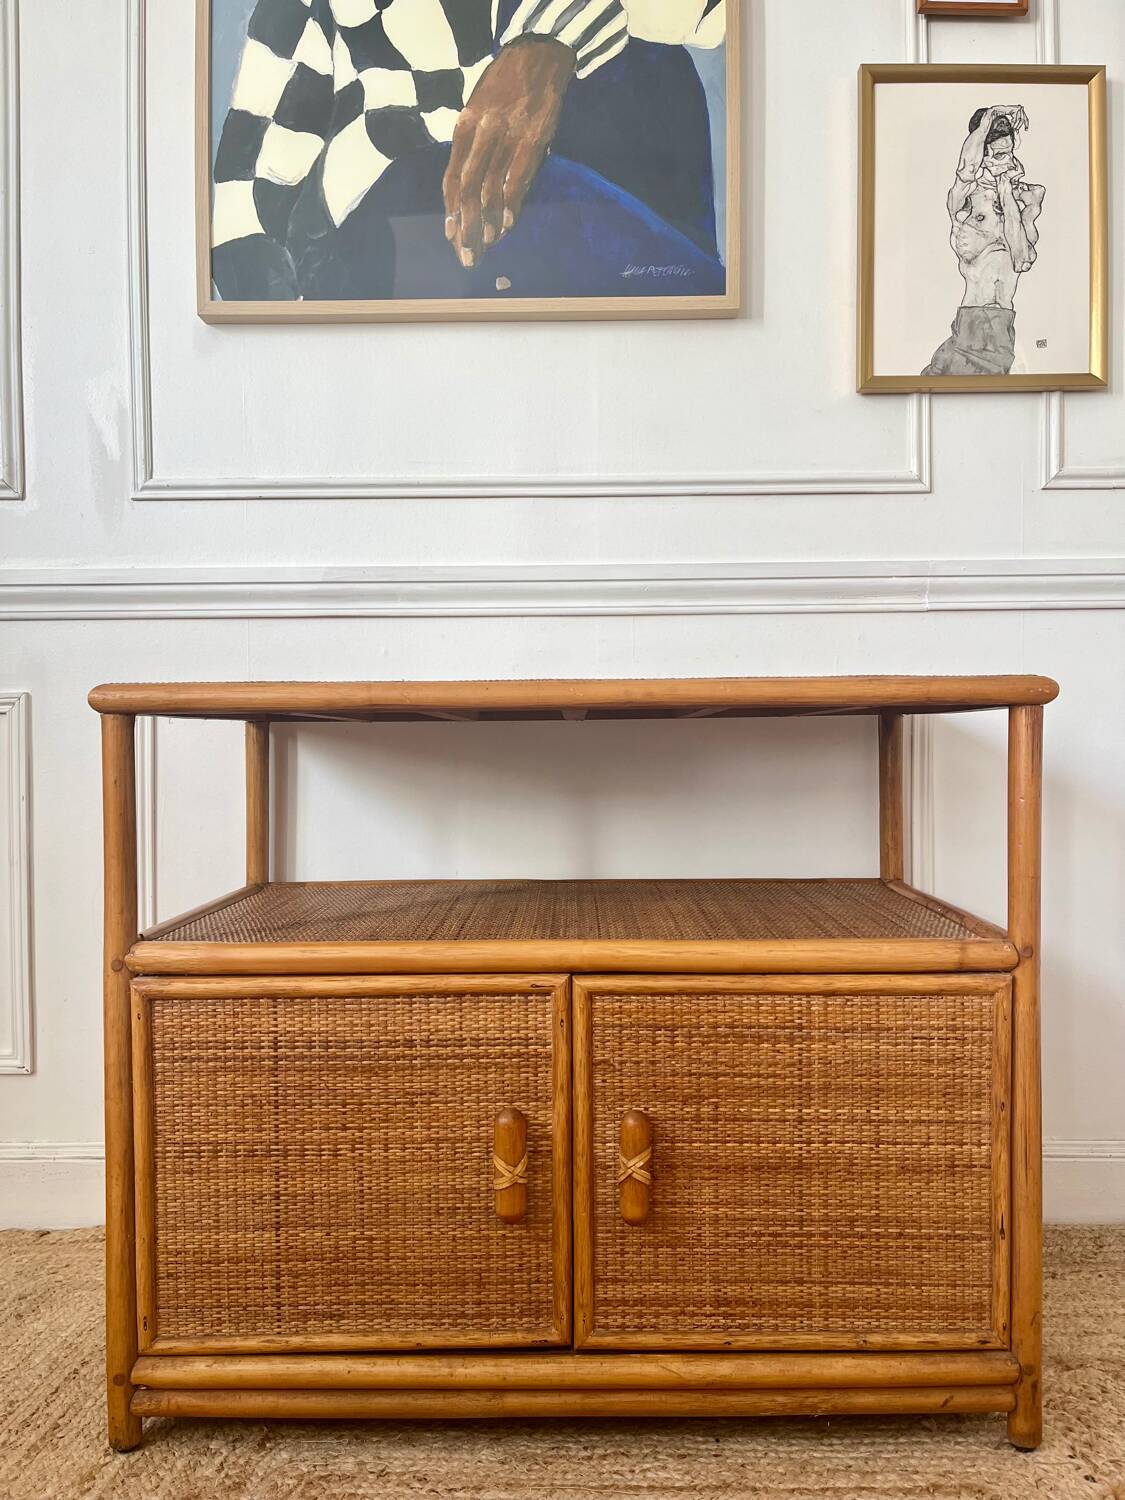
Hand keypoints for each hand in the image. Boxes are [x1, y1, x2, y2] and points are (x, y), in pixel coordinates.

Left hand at [443, 37, 575, 267]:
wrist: (538, 54)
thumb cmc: (504, 86)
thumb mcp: (477, 110)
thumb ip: (471, 147)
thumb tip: (467, 191)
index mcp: (464, 126)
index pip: (451, 178)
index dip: (450, 213)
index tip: (450, 238)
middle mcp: (482, 133)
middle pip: (467, 191)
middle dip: (465, 228)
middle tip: (467, 256)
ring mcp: (508, 137)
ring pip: (491, 191)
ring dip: (487, 225)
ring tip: (486, 247)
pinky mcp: (533, 140)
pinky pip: (517, 181)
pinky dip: (510, 207)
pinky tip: (505, 226)